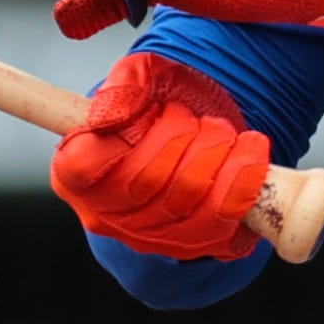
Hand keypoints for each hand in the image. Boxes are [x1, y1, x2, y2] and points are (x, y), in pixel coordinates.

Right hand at [53, 51, 272, 259]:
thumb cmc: (164, 106)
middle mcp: (107, 215)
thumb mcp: (143, 77)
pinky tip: (247, 154)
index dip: (127, 134)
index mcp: (76, 173)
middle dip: (184, 137)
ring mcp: (150, 238)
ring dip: (217, 155)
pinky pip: (224, 224)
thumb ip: (125, 84)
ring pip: (187, 204)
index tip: (155, 111)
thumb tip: (112, 115)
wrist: (206, 131)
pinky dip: (244, 181)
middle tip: (197, 120)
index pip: (84, 166)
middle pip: (145, 184)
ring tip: (222, 134)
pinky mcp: (196, 247)